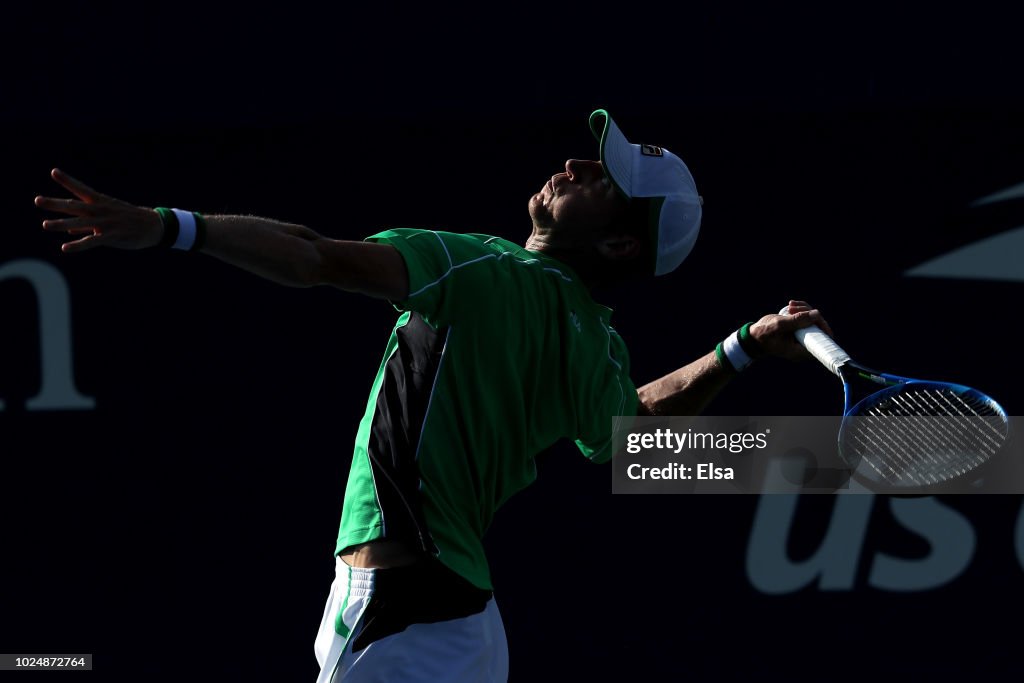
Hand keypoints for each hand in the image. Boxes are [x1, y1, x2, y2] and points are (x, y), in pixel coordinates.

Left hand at [35, 168, 163, 252]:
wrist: (154, 226)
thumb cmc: (130, 220)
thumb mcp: (109, 216)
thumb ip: (86, 223)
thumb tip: (68, 229)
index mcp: (101, 202)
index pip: (81, 189)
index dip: (67, 181)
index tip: (54, 172)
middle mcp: (102, 210)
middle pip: (75, 205)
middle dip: (55, 204)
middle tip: (38, 201)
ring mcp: (107, 223)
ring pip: (81, 222)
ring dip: (62, 224)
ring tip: (45, 225)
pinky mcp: (112, 236)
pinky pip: (92, 241)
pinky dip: (78, 245)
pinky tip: (65, 248)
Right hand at [748, 300, 833, 360]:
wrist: (753, 336)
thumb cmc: (763, 334)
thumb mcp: (779, 325)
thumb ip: (798, 320)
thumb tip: (817, 314)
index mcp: (801, 350)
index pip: (822, 341)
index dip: (822, 327)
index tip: (814, 316)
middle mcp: (804, 345)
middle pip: (819, 327)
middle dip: (809, 314)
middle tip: (794, 308)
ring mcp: (802, 337)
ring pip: (813, 320)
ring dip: (804, 309)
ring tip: (790, 305)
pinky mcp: (799, 329)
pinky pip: (807, 318)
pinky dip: (801, 309)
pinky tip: (791, 305)